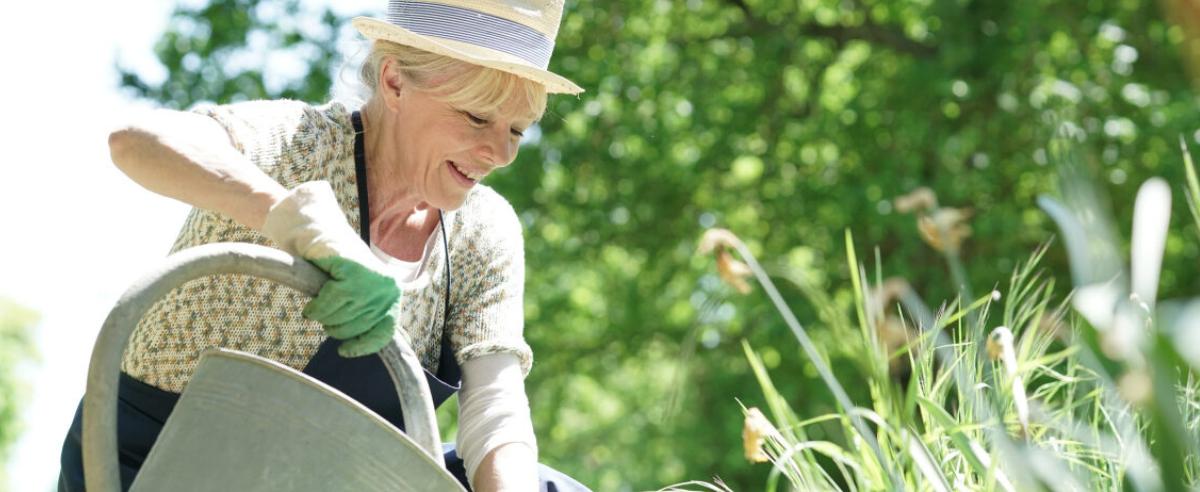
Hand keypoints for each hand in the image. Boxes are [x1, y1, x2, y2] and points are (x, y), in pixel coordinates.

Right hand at [262, 181, 399, 356]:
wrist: (321, 234)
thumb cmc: (338, 269)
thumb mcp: (359, 295)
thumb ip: (368, 316)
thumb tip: (372, 348)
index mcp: (393, 295)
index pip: (384, 333)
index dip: (363, 346)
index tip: (344, 351)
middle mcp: (388, 288)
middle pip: (356, 327)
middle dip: (336, 326)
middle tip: (325, 315)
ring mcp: (372, 280)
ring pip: (341, 318)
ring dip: (324, 317)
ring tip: (319, 307)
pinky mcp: (353, 272)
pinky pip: (329, 304)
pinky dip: (316, 308)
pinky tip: (312, 306)